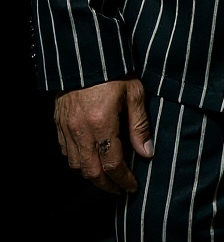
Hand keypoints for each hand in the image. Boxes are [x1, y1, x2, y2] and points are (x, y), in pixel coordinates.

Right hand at [54, 78, 153, 194]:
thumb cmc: (114, 69)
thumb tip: (146, 153)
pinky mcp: (58, 121)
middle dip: (107, 185)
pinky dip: (77, 160)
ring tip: (106, 177)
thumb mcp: (134, 93)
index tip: (133, 186)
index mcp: (101, 123)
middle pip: (91, 171)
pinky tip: (90, 158)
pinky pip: (65, 150)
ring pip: (75, 164)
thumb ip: (139, 125)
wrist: (85, 52)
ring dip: (91, 175)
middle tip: (120, 189)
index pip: (113, 165)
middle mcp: (80, 129)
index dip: (124, 180)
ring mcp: (66, 126)